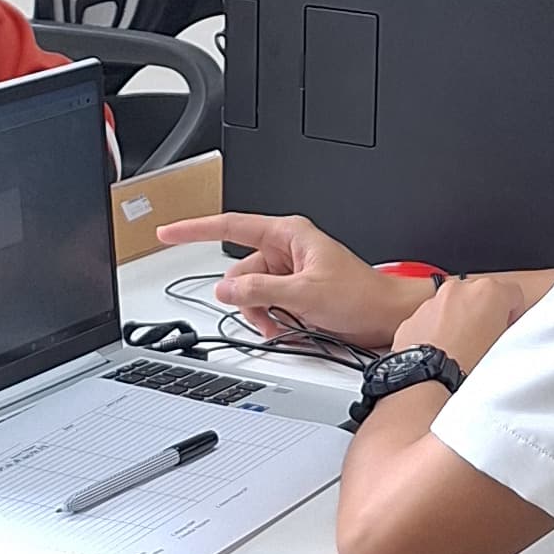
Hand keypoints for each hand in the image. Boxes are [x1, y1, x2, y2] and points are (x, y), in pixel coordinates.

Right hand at [153, 208, 419, 351]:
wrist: (386, 317)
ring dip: (261, 314)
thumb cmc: (361, 295)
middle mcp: (285, 250)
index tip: (167, 232)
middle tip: (268, 314)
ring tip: (285, 325)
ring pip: (250, 293)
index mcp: (288, 234)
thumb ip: (260, 289)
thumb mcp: (303, 292)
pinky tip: (289, 327)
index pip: (230, 226)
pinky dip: (271, 320)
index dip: (194, 229)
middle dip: (248, 298)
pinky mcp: (293, 293)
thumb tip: (226, 288)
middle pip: (239, 272)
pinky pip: (265, 305)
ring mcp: (288, 273)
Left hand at [393, 274, 525, 377]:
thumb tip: (508, 334)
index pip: (512, 293)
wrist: (430, 381)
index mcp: (487, 291)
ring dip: (458, 324)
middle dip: (482, 316)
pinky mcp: (413, 319)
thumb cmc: (469, 366)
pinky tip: (442, 355)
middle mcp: (458, 290)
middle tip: (485, 343)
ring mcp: (432, 302)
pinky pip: (430, 321)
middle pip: (478, 297)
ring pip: (451, 308)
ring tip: (462, 353)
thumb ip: (510, 331)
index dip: (513, 313)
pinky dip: (436, 333)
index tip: (508, 327)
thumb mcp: (506, 347)